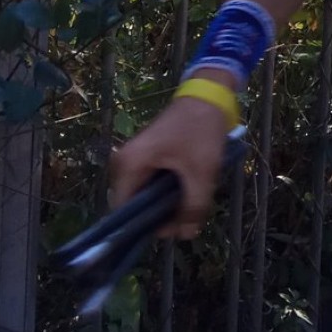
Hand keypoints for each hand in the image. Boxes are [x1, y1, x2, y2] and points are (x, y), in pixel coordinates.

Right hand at [107, 86, 234, 239]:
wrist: (209, 95)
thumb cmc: (200, 130)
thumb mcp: (201, 172)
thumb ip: (193, 207)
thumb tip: (185, 235)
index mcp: (128, 166)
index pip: (123, 212)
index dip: (145, 227)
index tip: (171, 230)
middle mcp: (124, 164)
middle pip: (135, 206)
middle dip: (161, 216)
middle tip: (187, 217)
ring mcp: (135, 161)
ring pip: (147, 197)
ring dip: (167, 204)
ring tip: (191, 201)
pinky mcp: (148, 158)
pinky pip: (153, 185)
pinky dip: (169, 191)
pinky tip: (189, 190)